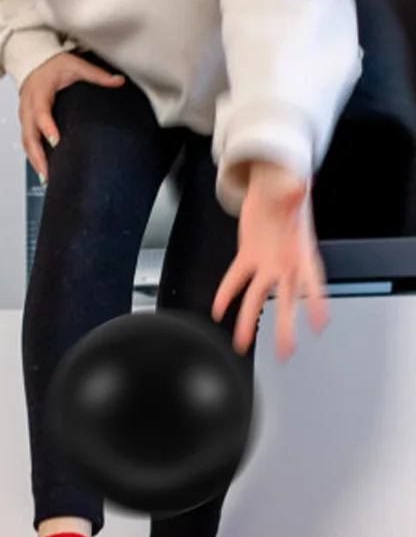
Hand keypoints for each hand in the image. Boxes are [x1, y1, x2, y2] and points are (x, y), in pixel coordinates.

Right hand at [19, 52, 125, 180]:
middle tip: (48, 172)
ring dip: (34, 160)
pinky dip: (33, 157)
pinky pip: (27, 142)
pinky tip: (43, 170)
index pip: (40, 112)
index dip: (46, 127)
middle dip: (38, 154)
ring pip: (25, 141)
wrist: (34, 62)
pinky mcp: (26, 122)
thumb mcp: (75, 65)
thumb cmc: (52, 65)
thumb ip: (96, 74)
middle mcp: (28, 106)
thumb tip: (118, 81)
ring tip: (46, 178)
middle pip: (28, 134)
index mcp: (39, 92)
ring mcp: (24, 115)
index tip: (56, 140)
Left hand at [212, 162, 328, 360]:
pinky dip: (226, 294)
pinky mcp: (248, 258)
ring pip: (259, 297)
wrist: (271, 190)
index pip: (312, 279)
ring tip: (242, 343)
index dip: (316, 300)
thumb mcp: (288, 190)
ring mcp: (267, 264)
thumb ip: (291, 192)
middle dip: (285, 325)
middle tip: (286, 350)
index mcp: (302, 251)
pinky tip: (217, 311)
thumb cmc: (285, 192)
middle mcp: (285, 263)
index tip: (319, 322)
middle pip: (287, 299)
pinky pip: (236, 279)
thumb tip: (298, 187)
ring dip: (251, 321)